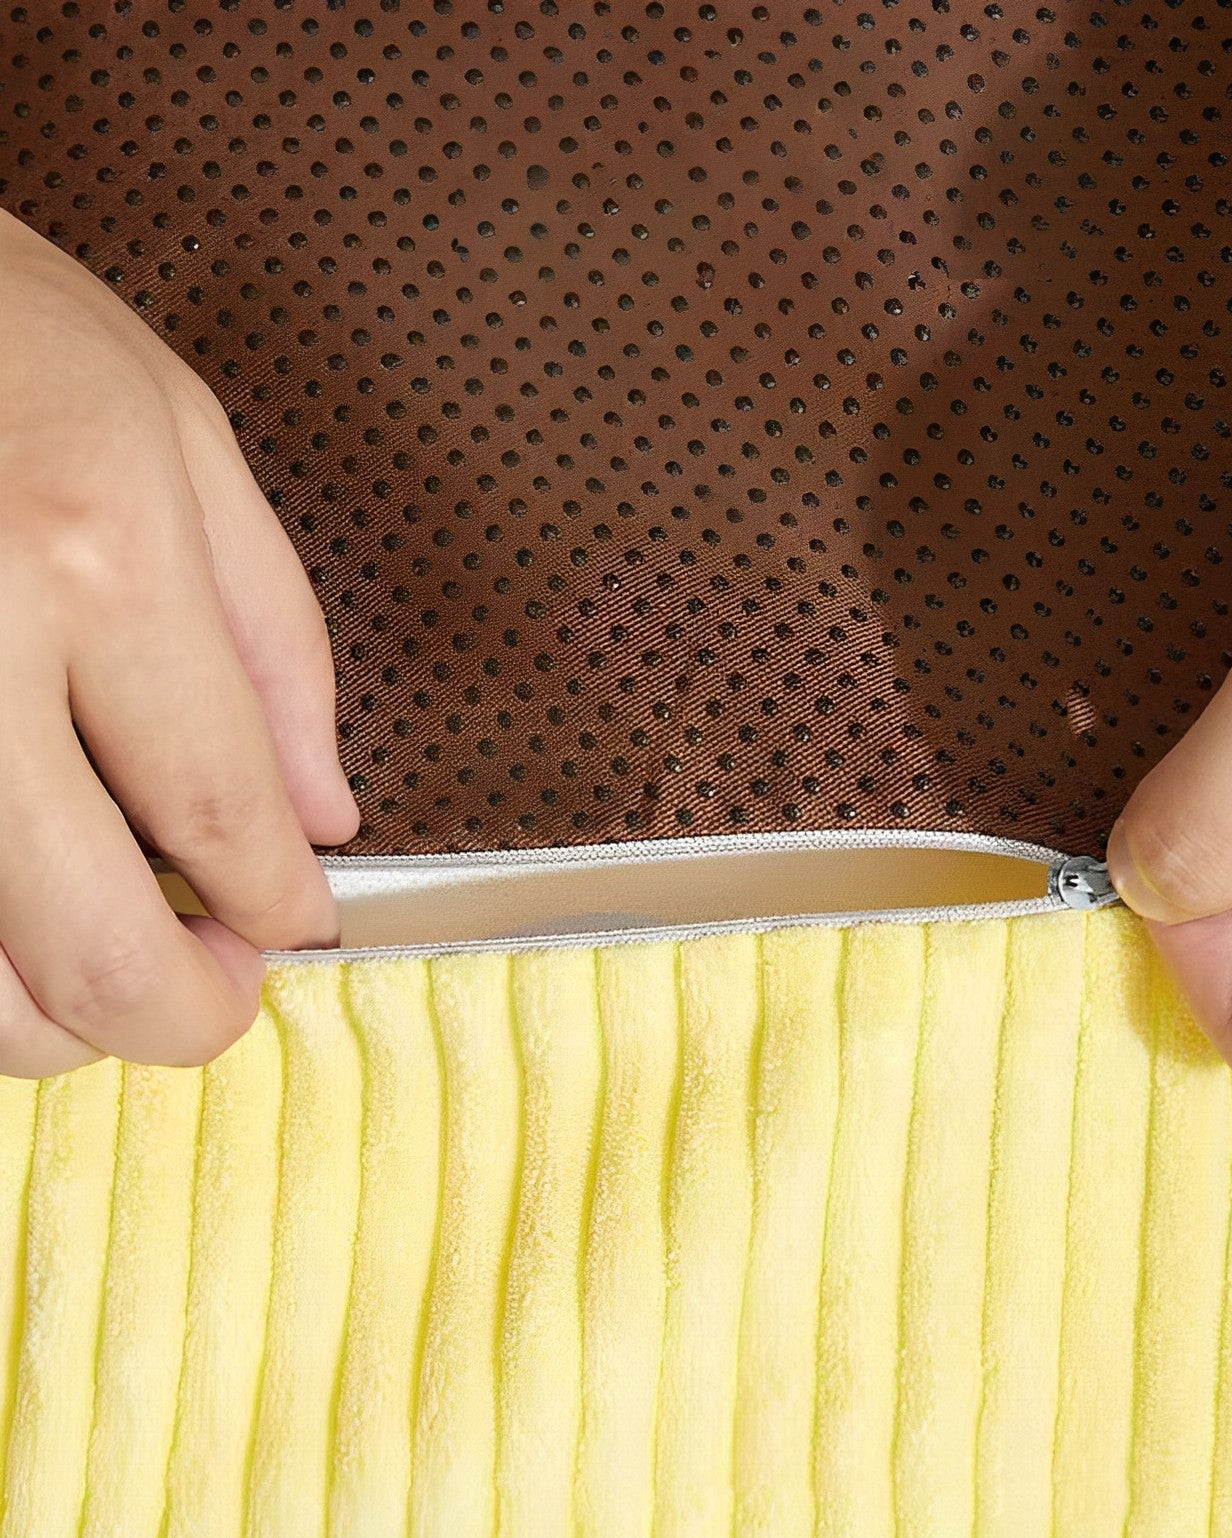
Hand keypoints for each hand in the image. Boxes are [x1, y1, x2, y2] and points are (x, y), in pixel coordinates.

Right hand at [0, 208, 358, 1077]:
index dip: (277, 907)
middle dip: (184, 1015)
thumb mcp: (180, 437)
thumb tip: (323, 818)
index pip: (220, 810)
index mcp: (97, 557)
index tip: (297, 924)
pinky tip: (14, 924)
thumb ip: (273, 639)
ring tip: (115, 969)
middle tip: (219, 994)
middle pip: (92, 946)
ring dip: (62, 1024)